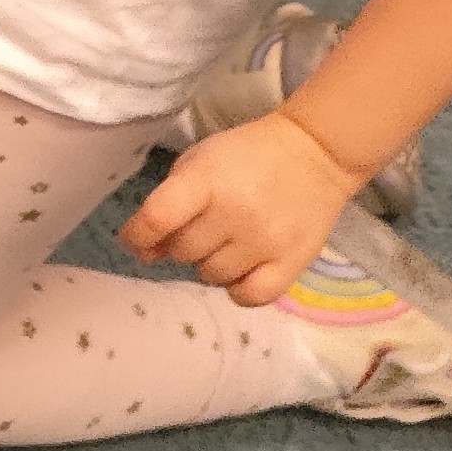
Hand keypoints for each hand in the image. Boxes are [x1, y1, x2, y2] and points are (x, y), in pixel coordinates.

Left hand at [121, 110, 363, 304]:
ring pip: (211, 277)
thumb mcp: (198, 165)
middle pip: (182, 253)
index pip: (157, 218)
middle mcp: (236, 212)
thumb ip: (166, 206)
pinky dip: (239, 288)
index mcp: (207, 180)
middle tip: (205, 225)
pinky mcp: (294, 262)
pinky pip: (249, 297)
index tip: (137, 238)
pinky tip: (244, 268)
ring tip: (230, 240)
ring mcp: (266, 240)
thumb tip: (145, 253)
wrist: (315, 153)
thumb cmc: (244, 157)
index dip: (136, 235)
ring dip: (211, 263)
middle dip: (183, 243)